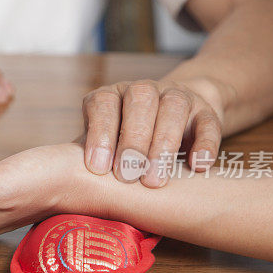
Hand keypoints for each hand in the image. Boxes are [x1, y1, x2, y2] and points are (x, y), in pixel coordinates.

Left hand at [81, 78, 223, 187]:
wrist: (176, 117)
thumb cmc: (125, 140)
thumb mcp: (104, 143)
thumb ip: (87, 155)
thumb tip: (64, 180)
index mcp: (111, 96)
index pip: (102, 103)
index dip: (100, 133)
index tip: (99, 168)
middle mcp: (142, 90)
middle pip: (139, 101)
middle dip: (132, 140)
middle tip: (127, 176)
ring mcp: (176, 96)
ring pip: (173, 108)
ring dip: (163, 145)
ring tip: (155, 181)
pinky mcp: (206, 111)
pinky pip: (208, 122)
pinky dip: (205, 144)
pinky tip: (198, 167)